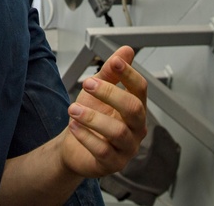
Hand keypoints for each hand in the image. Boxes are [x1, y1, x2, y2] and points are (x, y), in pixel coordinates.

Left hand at [60, 46, 146, 177]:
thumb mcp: (98, 90)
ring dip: (93, 117)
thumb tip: (126, 50)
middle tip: (87, 84)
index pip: (140, 89)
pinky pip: (102, 151)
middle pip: (133, 108)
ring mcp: (126, 148)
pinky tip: (74, 126)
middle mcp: (136, 128)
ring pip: (118, 132)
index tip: (115, 61)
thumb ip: (111, 72)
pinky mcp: (113, 164)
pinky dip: (86, 137)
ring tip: (73, 109)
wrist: (73, 145)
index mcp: (135, 108)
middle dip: (110, 93)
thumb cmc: (91, 115)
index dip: (129, 74)